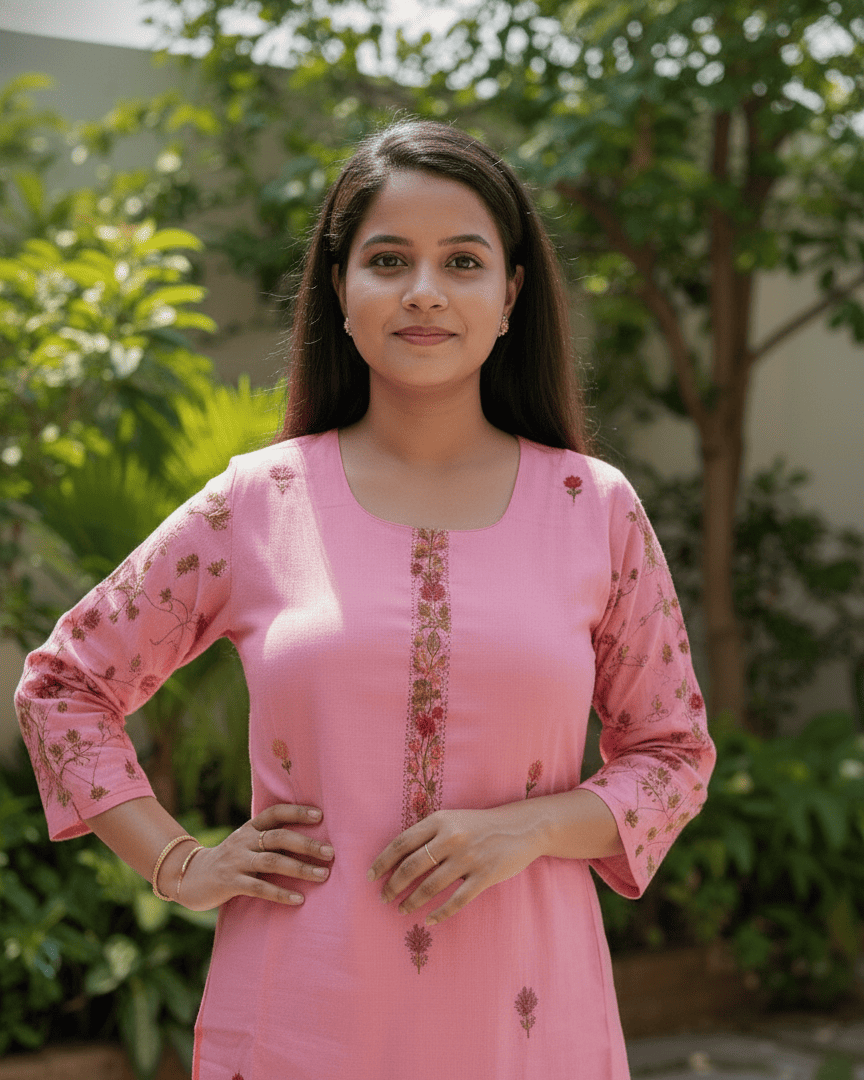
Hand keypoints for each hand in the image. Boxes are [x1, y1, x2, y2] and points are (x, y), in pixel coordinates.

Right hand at [175, 803, 333, 910]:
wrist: (191, 877)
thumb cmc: (230, 860)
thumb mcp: (247, 843)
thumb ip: (269, 840)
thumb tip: (310, 840)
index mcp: (250, 828)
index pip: (275, 813)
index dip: (297, 812)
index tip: (320, 815)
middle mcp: (243, 840)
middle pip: (279, 837)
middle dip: (307, 844)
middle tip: (330, 852)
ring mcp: (236, 861)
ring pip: (272, 861)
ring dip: (300, 868)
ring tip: (323, 875)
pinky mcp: (229, 883)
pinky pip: (259, 888)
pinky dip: (280, 893)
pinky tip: (299, 899)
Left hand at [368, 802, 545, 926]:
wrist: (521, 827)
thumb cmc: (480, 825)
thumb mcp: (452, 820)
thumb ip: (428, 834)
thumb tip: (397, 858)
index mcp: (440, 821)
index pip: (402, 843)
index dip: (383, 862)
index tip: (371, 877)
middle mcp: (452, 838)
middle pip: (411, 866)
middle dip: (393, 886)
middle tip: (383, 898)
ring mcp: (469, 858)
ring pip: (430, 887)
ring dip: (411, 901)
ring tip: (402, 909)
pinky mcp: (484, 876)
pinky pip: (456, 901)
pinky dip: (439, 913)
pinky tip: (429, 920)